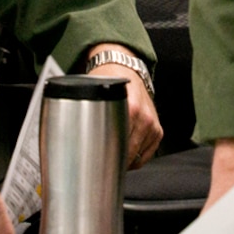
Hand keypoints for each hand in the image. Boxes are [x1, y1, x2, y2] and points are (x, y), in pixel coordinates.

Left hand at [82, 46, 163, 167]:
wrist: (123, 68)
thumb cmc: (107, 82)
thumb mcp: (95, 98)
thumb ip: (89, 119)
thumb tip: (75, 142)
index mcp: (130, 109)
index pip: (118, 146)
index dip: (106, 159)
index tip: (96, 165)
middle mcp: (144, 118)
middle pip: (128, 154)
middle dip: (113, 162)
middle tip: (99, 165)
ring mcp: (152, 125)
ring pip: (137, 158)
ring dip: (124, 161)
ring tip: (111, 156)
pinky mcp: (158, 131)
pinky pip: (147, 155)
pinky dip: (135, 158)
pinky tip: (125, 153)